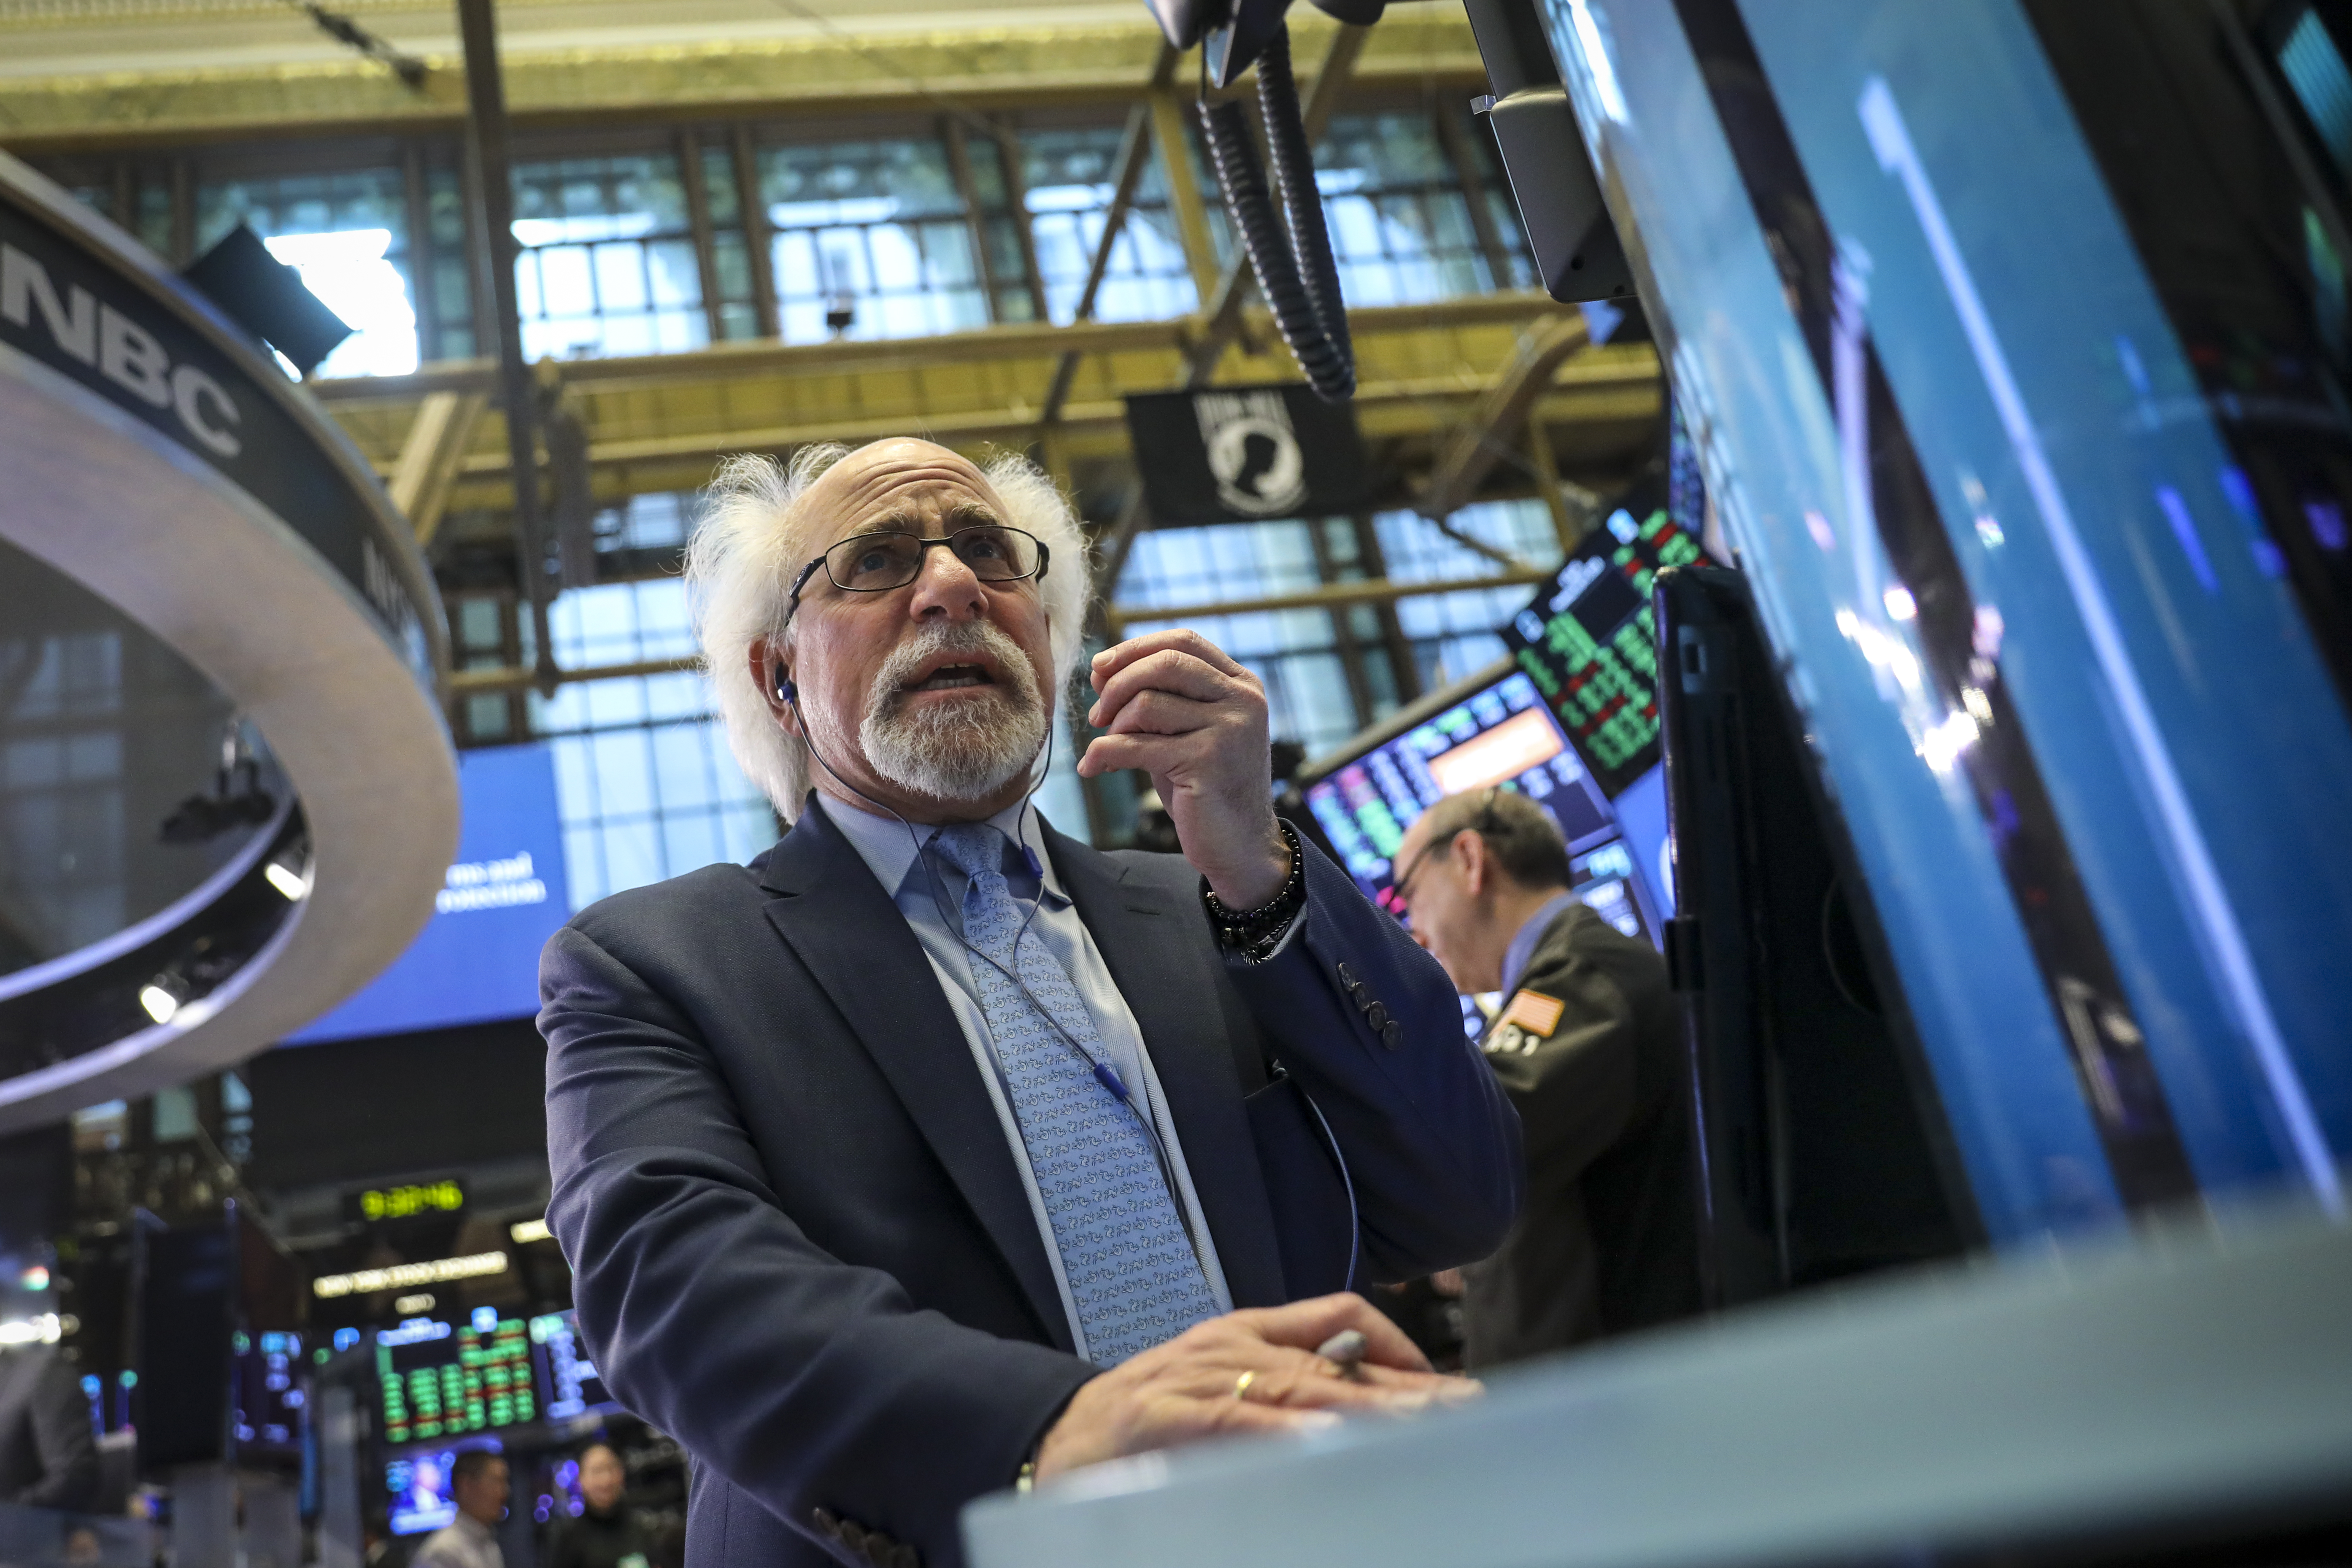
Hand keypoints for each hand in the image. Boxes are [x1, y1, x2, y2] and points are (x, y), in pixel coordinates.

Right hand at [1031, 1294, 1479, 1480]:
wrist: (1048, 1439)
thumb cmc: (1145, 1423)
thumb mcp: (1220, 1385)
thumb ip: (1284, 1386)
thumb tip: (1365, 1401)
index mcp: (1247, 1334)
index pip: (1343, 1322)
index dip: (1404, 1351)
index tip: (1456, 1391)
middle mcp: (1232, 1345)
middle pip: (1339, 1361)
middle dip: (1411, 1388)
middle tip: (1473, 1410)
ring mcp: (1199, 1377)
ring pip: (1301, 1388)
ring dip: (1368, 1408)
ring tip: (1427, 1425)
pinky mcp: (1167, 1416)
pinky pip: (1237, 1422)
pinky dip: (1283, 1431)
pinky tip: (1327, 1444)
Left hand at [1079, 630, 1288, 906]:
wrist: (1241, 845)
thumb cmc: (1207, 786)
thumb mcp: (1187, 731)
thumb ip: (1158, 697)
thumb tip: (1100, 671)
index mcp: (1241, 684)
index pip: (1182, 641)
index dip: (1134, 648)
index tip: (1099, 668)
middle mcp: (1241, 700)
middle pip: (1164, 663)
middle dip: (1117, 684)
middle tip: (1097, 715)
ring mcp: (1228, 730)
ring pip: (1146, 703)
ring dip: (1113, 725)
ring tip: (1107, 746)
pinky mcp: (1207, 763)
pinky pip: (1135, 745)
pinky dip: (1102, 755)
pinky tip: (1092, 768)